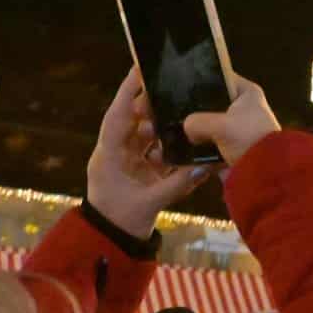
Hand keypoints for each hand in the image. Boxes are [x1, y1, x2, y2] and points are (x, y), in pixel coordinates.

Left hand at [86, 69, 208, 238]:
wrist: (110, 243)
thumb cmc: (121, 222)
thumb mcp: (149, 203)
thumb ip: (177, 184)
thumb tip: (204, 167)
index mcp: (108, 156)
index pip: (117, 117)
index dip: (127, 92)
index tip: (138, 69)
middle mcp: (114, 153)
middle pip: (131, 120)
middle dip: (150, 105)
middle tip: (171, 87)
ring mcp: (124, 161)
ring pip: (142, 133)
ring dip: (160, 123)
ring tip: (181, 108)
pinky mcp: (134, 169)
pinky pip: (150, 149)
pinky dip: (164, 143)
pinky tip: (181, 134)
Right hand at [180, 76, 279, 165]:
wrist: (267, 172)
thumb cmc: (248, 138)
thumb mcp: (220, 126)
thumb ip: (198, 122)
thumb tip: (186, 127)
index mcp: (247, 92)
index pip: (220, 76)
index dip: (201, 79)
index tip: (180, 84)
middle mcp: (244, 106)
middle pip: (213, 101)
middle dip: (196, 108)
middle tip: (175, 109)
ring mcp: (240, 126)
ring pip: (211, 122)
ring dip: (198, 128)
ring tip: (176, 126)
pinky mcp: (235, 145)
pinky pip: (213, 140)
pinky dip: (203, 143)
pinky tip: (185, 143)